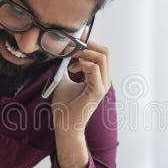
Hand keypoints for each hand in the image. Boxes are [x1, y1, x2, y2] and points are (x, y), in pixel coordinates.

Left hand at [51, 41, 110, 167]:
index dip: (89, 43)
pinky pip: (94, 69)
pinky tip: (72, 68)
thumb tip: (62, 54)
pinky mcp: (96, 92)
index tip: (74, 42)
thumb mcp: (64, 81)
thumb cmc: (65, 106)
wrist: (65, 125)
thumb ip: (66, 68)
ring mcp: (102, 86)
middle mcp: (103, 81)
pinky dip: (83, 64)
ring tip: (71, 57)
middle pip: (105, 52)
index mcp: (98, 78)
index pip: (102, 53)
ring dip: (85, 52)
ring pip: (102, 57)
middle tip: (73, 46)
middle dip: (89, 44)